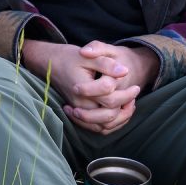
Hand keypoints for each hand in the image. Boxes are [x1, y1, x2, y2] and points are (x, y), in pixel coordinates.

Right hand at [20, 40, 153, 135]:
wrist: (50, 64)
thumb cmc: (69, 57)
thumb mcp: (88, 56)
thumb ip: (106, 64)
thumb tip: (125, 71)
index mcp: (82, 89)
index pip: (109, 97)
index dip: (125, 91)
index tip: (134, 83)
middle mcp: (80, 104)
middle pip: (108, 114)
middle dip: (125, 104)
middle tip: (135, 91)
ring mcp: (79, 110)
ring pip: (104, 126)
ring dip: (120, 118)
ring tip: (129, 103)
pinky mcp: (80, 114)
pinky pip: (98, 128)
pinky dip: (111, 124)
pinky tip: (119, 111)